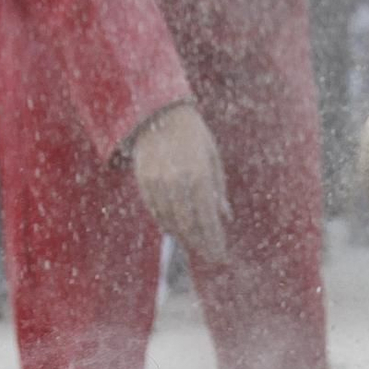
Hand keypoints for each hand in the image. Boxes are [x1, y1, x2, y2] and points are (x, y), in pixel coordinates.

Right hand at [130, 102, 230, 263]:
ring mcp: (157, 183)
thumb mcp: (212, 157)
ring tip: (195, 245)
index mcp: (199, 175)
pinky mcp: (144, 182)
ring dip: (184, 237)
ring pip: (170, 222)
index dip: (214, 241)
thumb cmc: (192, 135)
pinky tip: (176, 230)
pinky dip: (167, 224)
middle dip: (201, 245)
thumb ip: (218, 189)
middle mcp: (177, 182)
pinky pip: (156, 212)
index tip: (221, 256)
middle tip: (210, 256)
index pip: (207, 220)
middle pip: (189, 226)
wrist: (158, 113)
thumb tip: (225, 217)